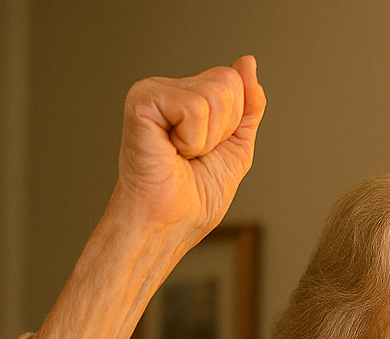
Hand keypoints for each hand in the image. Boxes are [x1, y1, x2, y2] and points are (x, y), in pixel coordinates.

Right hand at [110, 55, 265, 245]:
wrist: (169, 224)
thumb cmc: (194, 198)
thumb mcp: (236, 149)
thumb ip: (248, 107)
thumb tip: (248, 63)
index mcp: (191, 98)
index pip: (236, 83)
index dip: (235, 125)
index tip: (209, 151)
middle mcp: (170, 88)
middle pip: (229, 84)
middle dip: (224, 131)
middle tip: (194, 156)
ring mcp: (153, 90)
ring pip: (215, 95)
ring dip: (207, 140)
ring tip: (181, 154)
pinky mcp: (142, 99)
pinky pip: (194, 108)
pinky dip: (192, 140)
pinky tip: (170, 151)